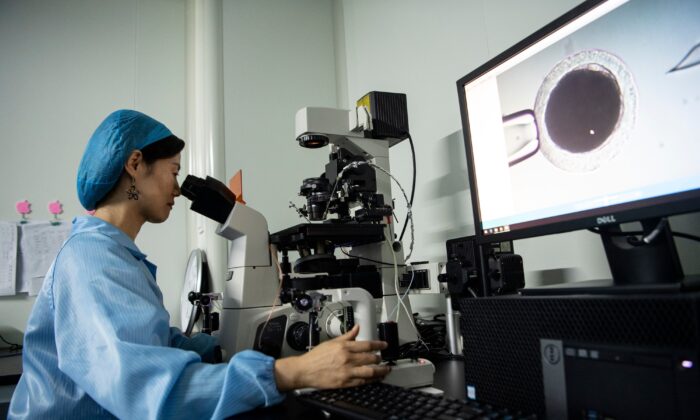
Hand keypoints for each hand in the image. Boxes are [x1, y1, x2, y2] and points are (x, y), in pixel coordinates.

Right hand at [274, 324, 390, 390]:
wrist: (305, 370)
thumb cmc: (316, 357)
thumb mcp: (332, 342)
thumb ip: (347, 335)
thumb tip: (357, 328)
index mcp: (344, 347)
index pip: (367, 344)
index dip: (379, 345)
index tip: (384, 345)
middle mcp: (347, 359)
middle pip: (371, 358)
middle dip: (380, 358)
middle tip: (383, 358)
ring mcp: (347, 372)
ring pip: (370, 371)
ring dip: (380, 371)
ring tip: (385, 369)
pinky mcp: (345, 383)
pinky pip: (362, 382)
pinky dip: (371, 380)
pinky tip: (375, 378)